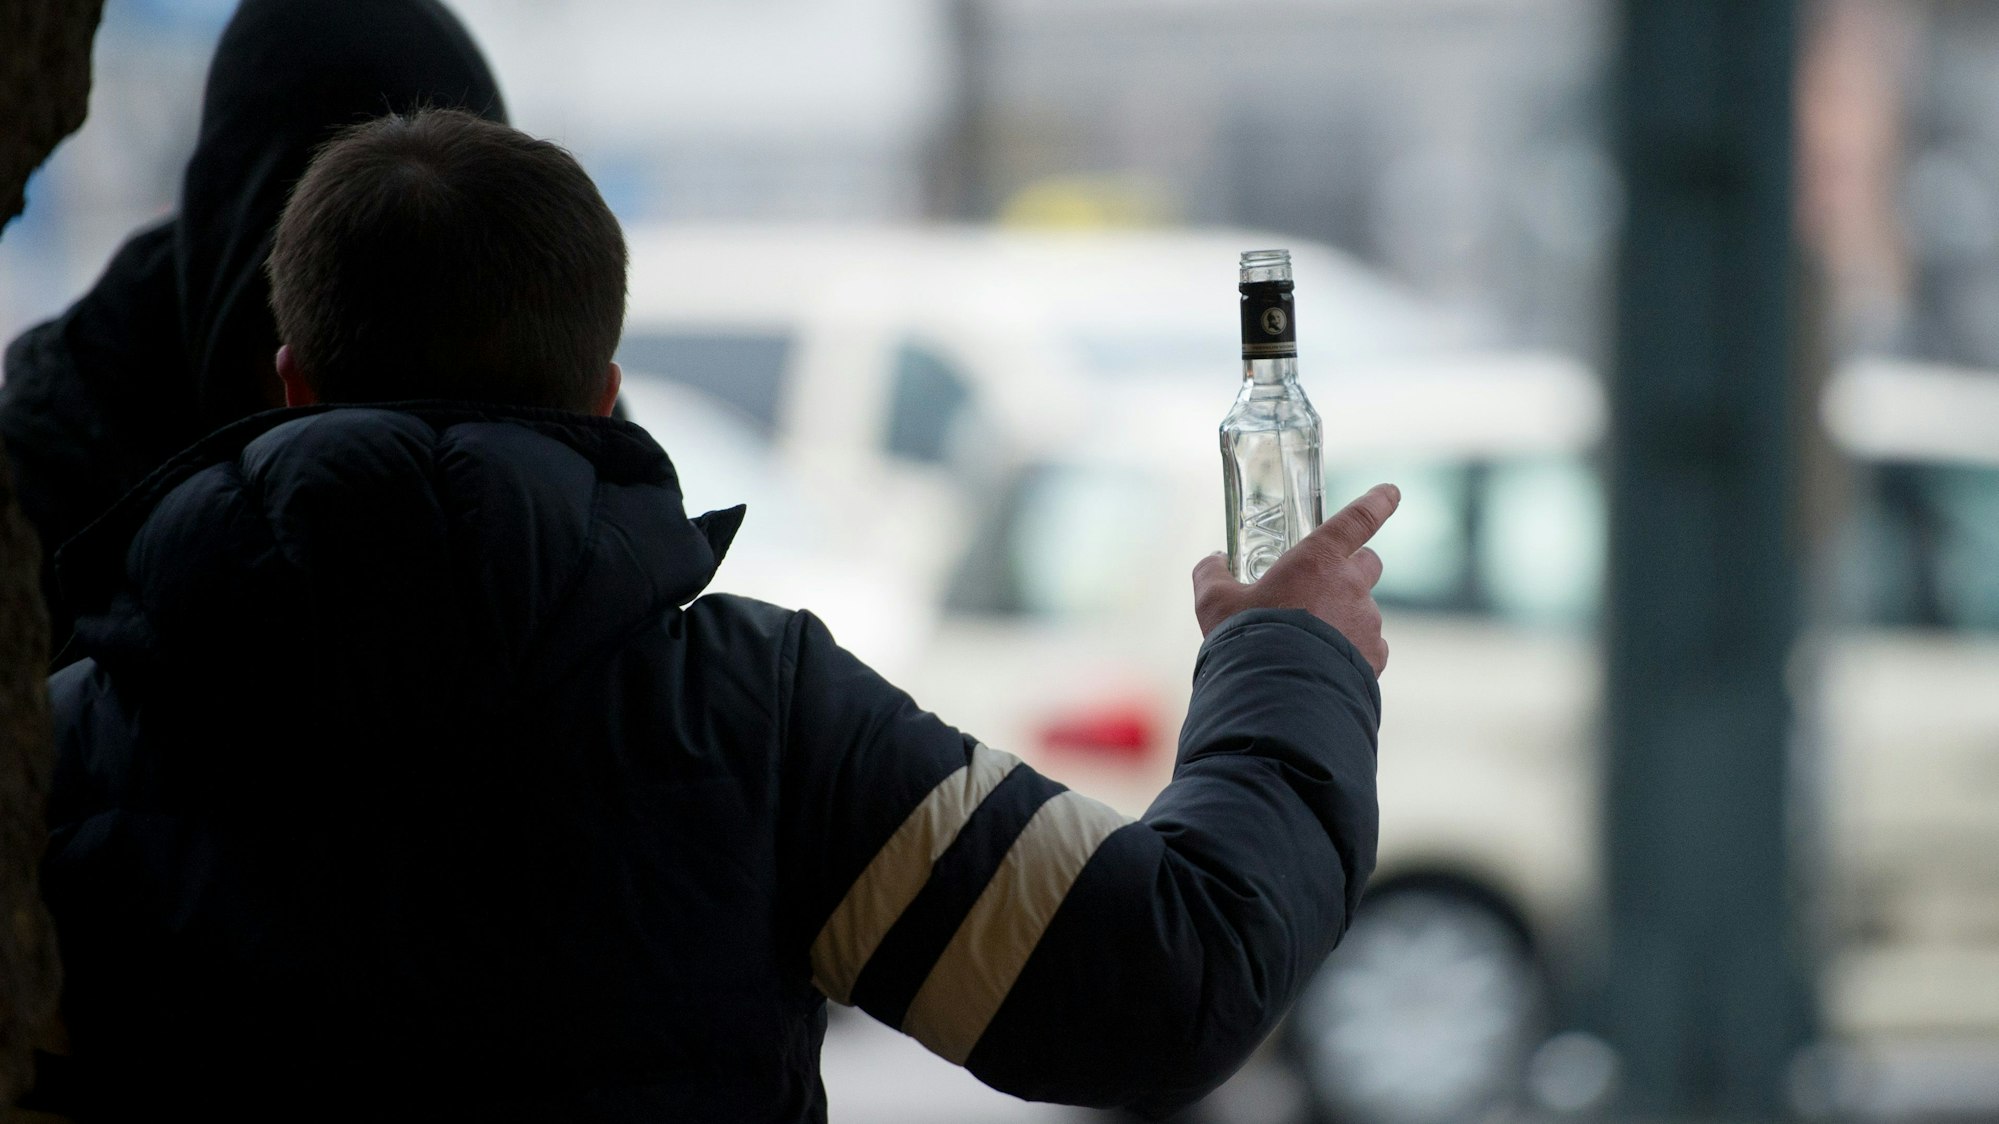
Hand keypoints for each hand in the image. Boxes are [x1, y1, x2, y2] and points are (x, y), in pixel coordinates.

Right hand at [1192, 483, 1398, 673]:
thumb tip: (1212, 561)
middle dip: (1352, 568)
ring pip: (1363, 610)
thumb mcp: (1214, 603)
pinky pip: (1368, 647)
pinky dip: (1350, 652)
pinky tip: (1323, 666)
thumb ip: (1212, 574)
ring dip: (1343, 618)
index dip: (1376, 502)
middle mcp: (1351, 586)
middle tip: (1324, 586)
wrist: (1278, 696)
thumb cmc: (1248, 639)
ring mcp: (1367, 623)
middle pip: (1369, 562)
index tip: (1391, 492)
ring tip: (1308, 643)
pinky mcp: (1374, 658)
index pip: (1357, 519)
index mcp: (1318, 560)